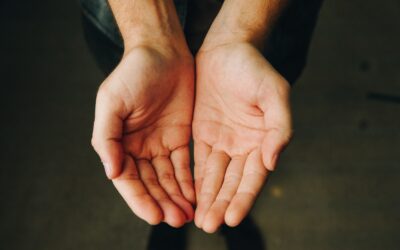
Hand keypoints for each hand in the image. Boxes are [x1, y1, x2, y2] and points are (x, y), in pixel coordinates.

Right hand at [91, 46, 194, 227]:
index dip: (140, 199)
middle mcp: (138, 148)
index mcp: (118, 143)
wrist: (163, 52)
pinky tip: (196, 195)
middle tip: (178, 220)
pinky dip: (189, 181)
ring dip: (177, 197)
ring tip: (189, 214)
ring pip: (168, 179)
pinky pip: (184, 165)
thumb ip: (106, 137)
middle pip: (150, 184)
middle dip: (163, 203)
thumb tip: (111, 172)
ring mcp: (160, 144)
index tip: (155, 215)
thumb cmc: (133, 72)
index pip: (128, 179)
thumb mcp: (112, 101)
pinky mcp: (180, 138)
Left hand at [193, 42, 291, 232]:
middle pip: (233, 183)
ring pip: (216, 178)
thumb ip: (280, 126)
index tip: (232, 218)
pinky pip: (199, 163)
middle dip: (222, 205)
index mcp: (264, 140)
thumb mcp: (274, 92)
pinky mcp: (204, 136)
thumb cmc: (253, 69)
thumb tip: (272, 160)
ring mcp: (224, 143)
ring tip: (200, 220)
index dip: (244, 198)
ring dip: (208, 199)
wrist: (226, 50)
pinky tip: (190, 198)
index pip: (254, 177)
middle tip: (210, 225)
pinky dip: (196, 182)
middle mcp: (245, 147)